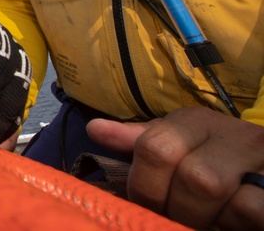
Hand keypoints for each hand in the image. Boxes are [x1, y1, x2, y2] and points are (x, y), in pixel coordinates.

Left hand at [88, 107, 263, 229]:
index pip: (153, 149)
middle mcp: (230, 134)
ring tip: (205, 221)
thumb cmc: (218, 160)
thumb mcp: (180, 145)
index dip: (144, 187)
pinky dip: (235, 222)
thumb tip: (95, 129)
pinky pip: (252, 207)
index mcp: (196, 121)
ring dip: (205, 217)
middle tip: (176, 218)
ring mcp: (258, 157)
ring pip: (214, 188)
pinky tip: (232, 223)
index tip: (147, 206)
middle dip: (176, 208)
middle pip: (188, 175)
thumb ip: (141, 142)